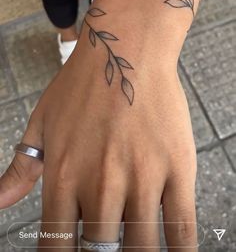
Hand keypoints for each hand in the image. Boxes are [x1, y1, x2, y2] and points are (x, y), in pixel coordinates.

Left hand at [0, 14, 196, 250]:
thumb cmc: (81, 85)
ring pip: (141, 247)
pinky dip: (181, 251)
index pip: (56, 246)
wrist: (125, 50)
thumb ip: (21, 168)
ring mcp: (141, 177)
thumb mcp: (42, 122)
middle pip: (100, 250)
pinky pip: (182, 226)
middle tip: (107, 246)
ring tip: (136, 249)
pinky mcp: (176, 168)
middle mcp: (99, 184)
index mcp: (62, 176)